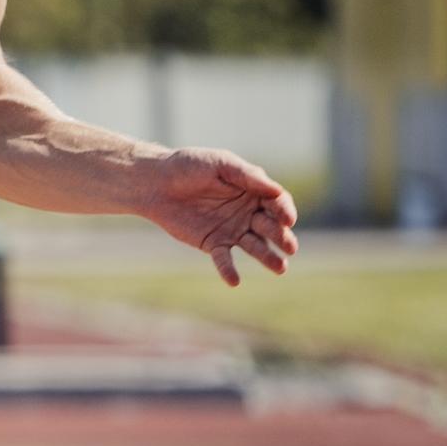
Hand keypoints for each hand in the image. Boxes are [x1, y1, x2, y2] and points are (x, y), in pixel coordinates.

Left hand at [141, 147, 299, 286]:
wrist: (156, 182)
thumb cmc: (190, 166)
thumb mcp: (221, 164)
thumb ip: (248, 177)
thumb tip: (277, 191)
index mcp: (254, 191)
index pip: (277, 203)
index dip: (284, 211)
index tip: (287, 219)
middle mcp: (248, 213)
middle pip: (270, 227)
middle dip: (281, 237)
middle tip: (290, 247)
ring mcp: (232, 230)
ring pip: (254, 246)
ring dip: (267, 257)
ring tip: (280, 268)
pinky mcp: (213, 243)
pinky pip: (224, 259)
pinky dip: (228, 269)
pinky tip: (233, 281)